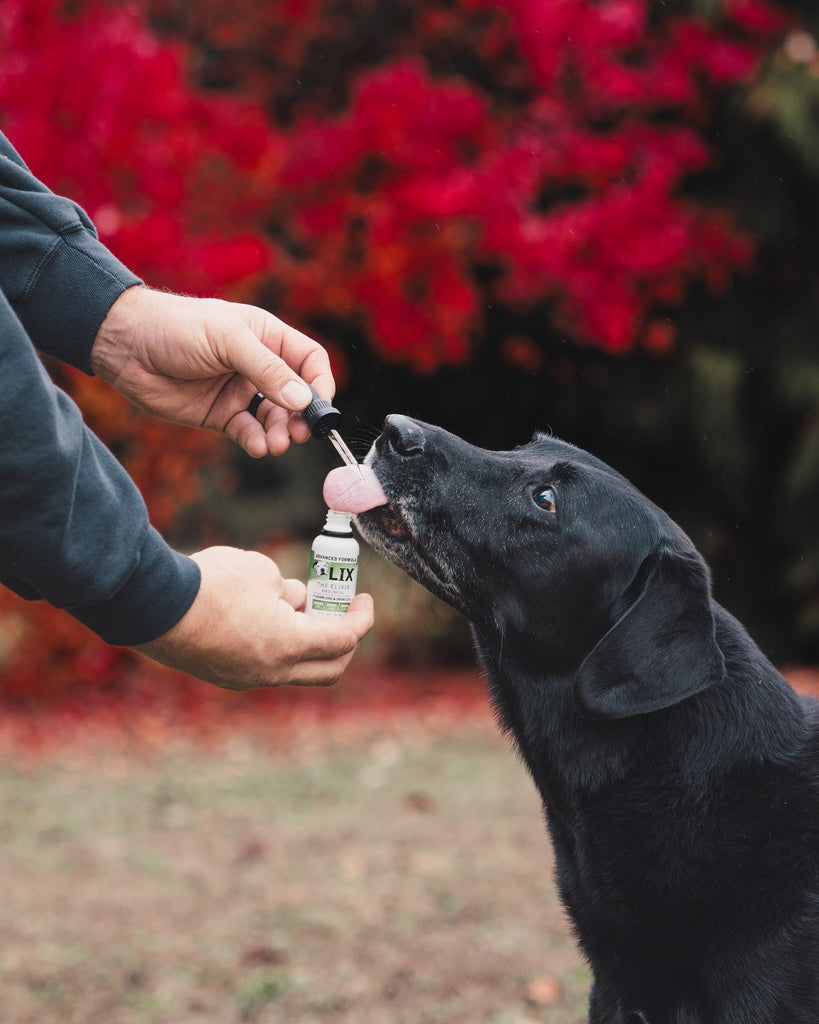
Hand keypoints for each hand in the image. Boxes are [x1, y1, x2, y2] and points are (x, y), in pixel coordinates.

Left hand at [91, 286, 334, 456]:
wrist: (125, 345)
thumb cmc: (176, 327)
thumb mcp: (227, 340)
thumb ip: (267, 370)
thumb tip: (302, 399)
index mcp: (266, 336)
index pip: (309, 360)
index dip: (320, 383)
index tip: (320, 407)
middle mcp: (257, 364)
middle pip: (296, 395)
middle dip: (301, 417)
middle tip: (299, 434)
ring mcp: (239, 391)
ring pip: (274, 418)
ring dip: (280, 433)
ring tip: (276, 444)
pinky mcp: (219, 414)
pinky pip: (247, 431)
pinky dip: (255, 441)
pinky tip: (256, 446)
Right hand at [134, 546, 373, 688]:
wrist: (152, 606)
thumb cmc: (211, 583)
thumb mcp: (263, 572)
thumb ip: (290, 591)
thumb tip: (295, 601)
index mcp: (289, 645)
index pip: (344, 639)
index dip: (361, 618)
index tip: (365, 601)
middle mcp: (272, 672)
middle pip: (329, 668)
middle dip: (344, 640)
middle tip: (342, 612)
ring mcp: (247, 680)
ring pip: (296, 670)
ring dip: (308, 644)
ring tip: (298, 608)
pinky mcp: (225, 677)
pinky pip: (267, 668)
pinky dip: (280, 648)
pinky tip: (267, 619)